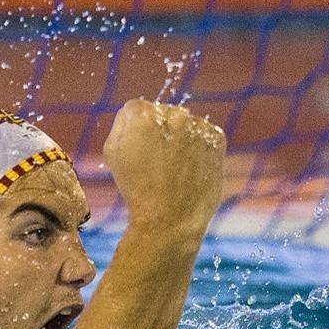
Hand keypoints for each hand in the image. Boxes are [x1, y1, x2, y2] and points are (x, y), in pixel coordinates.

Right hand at [103, 99, 225, 235]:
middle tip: (157, 162)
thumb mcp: (113, 152)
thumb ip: (123, 123)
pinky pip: (204, 135)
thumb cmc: (137, 189)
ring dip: (180, 138)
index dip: (136, 132)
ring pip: (185, 124)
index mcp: (141, 113)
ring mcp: (196, 125)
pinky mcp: (216, 137)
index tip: (140, 151)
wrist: (170, 219)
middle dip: (160, 132)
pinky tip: (189, 168)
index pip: (137, 110)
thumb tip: (136, 113)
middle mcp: (171, 113)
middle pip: (163, 114)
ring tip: (174, 168)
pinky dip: (199, 147)